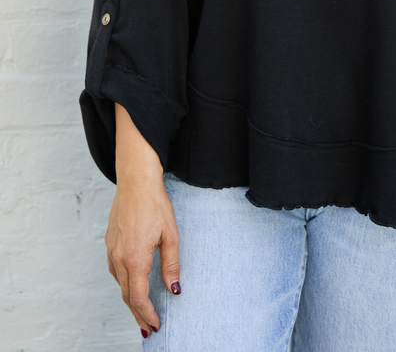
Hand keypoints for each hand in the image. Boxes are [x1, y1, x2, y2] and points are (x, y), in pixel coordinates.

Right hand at [105, 173, 180, 335]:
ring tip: (142, 311)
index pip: (138, 297)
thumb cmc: (155, 203)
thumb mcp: (171, 234)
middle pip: (127, 295)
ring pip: (119, 284)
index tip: (155, 325)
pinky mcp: (109, 243)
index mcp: (135, 257)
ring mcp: (112, 250)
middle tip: (149, 328)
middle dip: (138, 314)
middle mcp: (119, 257)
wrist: (136, 180)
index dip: (147, 314)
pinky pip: (115, 271)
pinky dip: (124, 284)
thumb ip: (171, 265)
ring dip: (130, 300)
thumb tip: (173, 289)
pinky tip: (132, 284)